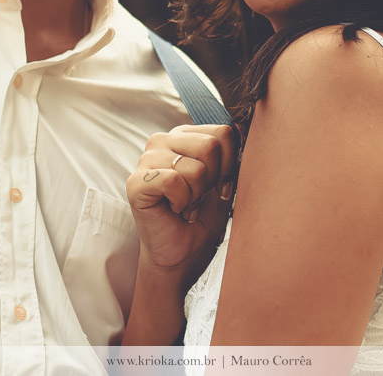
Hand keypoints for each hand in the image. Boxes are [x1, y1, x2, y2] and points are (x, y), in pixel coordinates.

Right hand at [126, 123, 239, 279]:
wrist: (182, 256)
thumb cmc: (202, 219)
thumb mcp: (224, 183)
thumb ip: (233, 156)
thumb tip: (245, 127)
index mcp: (185, 136)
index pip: (223, 131)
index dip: (229, 164)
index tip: (218, 185)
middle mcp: (163, 140)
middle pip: (211, 145)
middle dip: (212, 180)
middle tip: (198, 197)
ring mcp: (147, 159)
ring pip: (196, 167)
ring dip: (196, 195)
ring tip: (185, 205)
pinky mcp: (136, 182)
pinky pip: (175, 182)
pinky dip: (182, 202)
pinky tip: (173, 209)